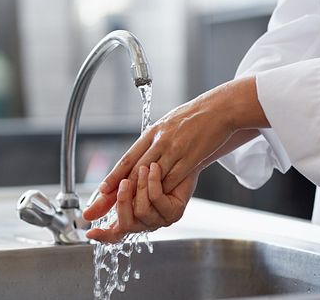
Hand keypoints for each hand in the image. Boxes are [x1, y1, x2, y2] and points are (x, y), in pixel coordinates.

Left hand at [84, 76, 266, 221]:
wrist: (219, 109)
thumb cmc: (194, 117)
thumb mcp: (168, 124)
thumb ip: (153, 141)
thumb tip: (141, 157)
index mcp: (151, 133)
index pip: (127, 159)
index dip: (112, 177)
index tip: (100, 192)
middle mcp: (159, 141)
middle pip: (133, 171)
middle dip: (116, 192)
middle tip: (100, 207)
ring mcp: (174, 150)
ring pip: (151, 177)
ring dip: (138, 195)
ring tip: (125, 211)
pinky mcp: (189, 158)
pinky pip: (173, 179)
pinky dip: (163, 191)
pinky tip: (155, 202)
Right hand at [85, 162, 198, 242]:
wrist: (179, 155)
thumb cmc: (150, 167)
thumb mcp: (125, 179)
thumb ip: (109, 196)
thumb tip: (87, 214)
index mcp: (131, 217)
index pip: (116, 234)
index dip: (104, 235)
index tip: (90, 232)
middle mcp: (145, 222)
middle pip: (125, 224)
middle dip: (122, 201)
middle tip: (124, 182)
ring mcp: (160, 219)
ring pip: (141, 210)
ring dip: (140, 187)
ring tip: (144, 168)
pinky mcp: (174, 212)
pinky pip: (156, 200)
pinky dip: (152, 182)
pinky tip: (153, 169)